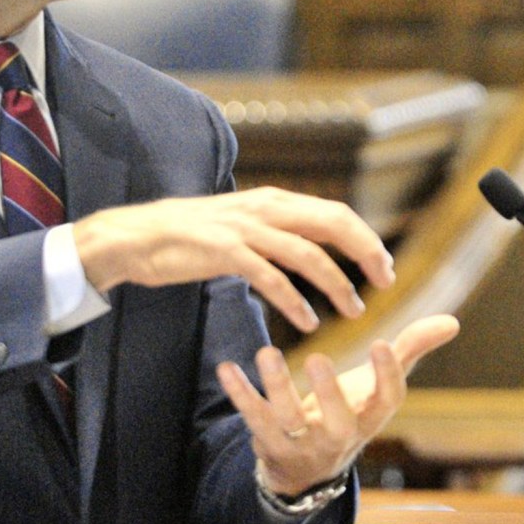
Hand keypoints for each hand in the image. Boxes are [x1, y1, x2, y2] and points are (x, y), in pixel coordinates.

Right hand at [73, 187, 395, 331]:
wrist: (137, 236)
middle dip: (365, 252)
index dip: (365, 238)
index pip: (334, 212)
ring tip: (354, 311)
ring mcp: (244, 229)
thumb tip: (306, 238)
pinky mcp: (223, 252)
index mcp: (271, 200)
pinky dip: (294, 301)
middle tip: (385, 282)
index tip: (383, 266)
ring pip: (306, 252)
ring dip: (336, 283)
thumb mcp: (239, 221)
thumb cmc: (189, 234)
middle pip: (331, 223)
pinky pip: (269, 277)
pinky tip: (307, 323)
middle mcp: (263, 208)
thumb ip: (272, 226)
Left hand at [216, 314, 459, 495]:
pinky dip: (240, 393)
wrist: (306, 469)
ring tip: (266, 352)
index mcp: (368, 418)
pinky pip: (252, 417)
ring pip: (287, 418)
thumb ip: (411, 351)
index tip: (382, 343)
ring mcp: (300, 441)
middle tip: (319, 358)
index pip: (387, 402)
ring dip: (275, 386)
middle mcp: (337, 434)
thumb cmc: (348, 410)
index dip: (387, 376)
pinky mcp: (267, 439)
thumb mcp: (378, 385)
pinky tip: (226, 367)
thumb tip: (452, 321)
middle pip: (336, 420)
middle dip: (328, 393)